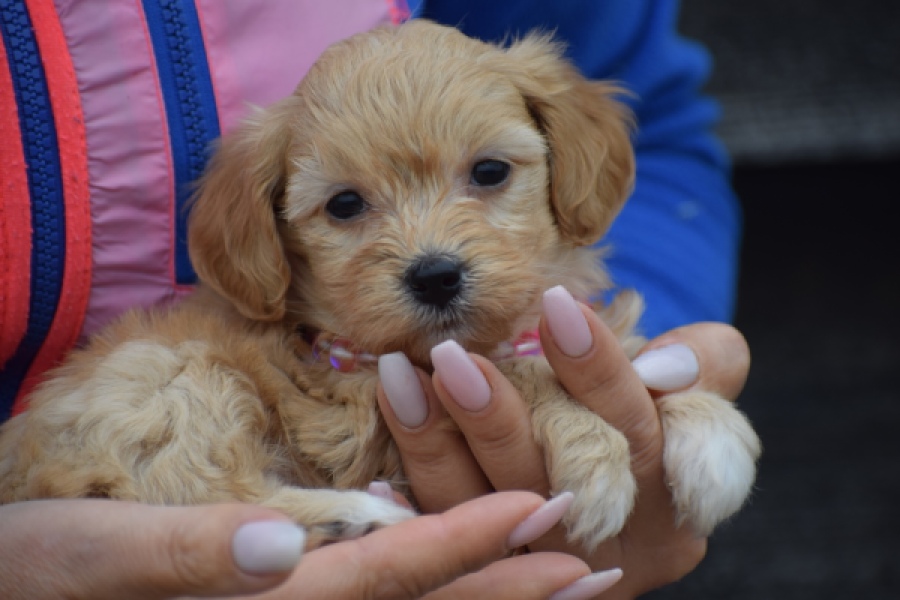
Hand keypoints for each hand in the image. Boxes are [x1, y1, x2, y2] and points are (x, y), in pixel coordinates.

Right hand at [0, 492, 621, 599]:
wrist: (20, 590)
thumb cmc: (28, 580)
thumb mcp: (79, 560)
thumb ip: (181, 555)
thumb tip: (281, 547)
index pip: (382, 579)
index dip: (465, 547)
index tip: (544, 514)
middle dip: (508, 588)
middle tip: (597, 562)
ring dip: (491, 599)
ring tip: (572, 578)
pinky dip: (435, 595)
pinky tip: (469, 577)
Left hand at [377, 286, 750, 598]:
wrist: (610, 506)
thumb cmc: (643, 417)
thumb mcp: (688, 393)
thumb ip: (707, 365)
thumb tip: (666, 360)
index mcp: (676, 490)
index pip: (641, 429)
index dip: (599, 370)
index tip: (555, 305)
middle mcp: (618, 538)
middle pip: (558, 478)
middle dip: (501, 416)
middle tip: (452, 354)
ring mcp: (552, 562)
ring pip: (491, 506)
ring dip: (441, 438)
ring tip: (401, 373)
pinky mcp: (496, 568)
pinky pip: (447, 527)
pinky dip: (417, 470)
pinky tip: (392, 413)